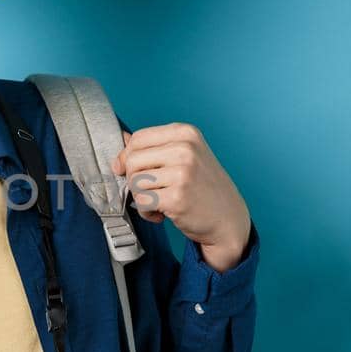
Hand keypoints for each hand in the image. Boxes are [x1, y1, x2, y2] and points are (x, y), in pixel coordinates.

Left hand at [110, 123, 251, 268]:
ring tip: (159, 202)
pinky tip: (162, 214)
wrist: (228, 218)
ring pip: (134, 182)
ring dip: (141, 197)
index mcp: (185, 133)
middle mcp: (185, 149)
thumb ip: (154, 146)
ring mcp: (183, 173)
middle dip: (133, 179)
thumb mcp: (185, 156)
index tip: (130, 171)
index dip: (127, 157)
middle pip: (132, 160)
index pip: (138, 138)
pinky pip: (142, 202)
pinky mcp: (177, 197)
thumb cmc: (202, 187)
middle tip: (150, 190)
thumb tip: (122, 137)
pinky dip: (146, 212)